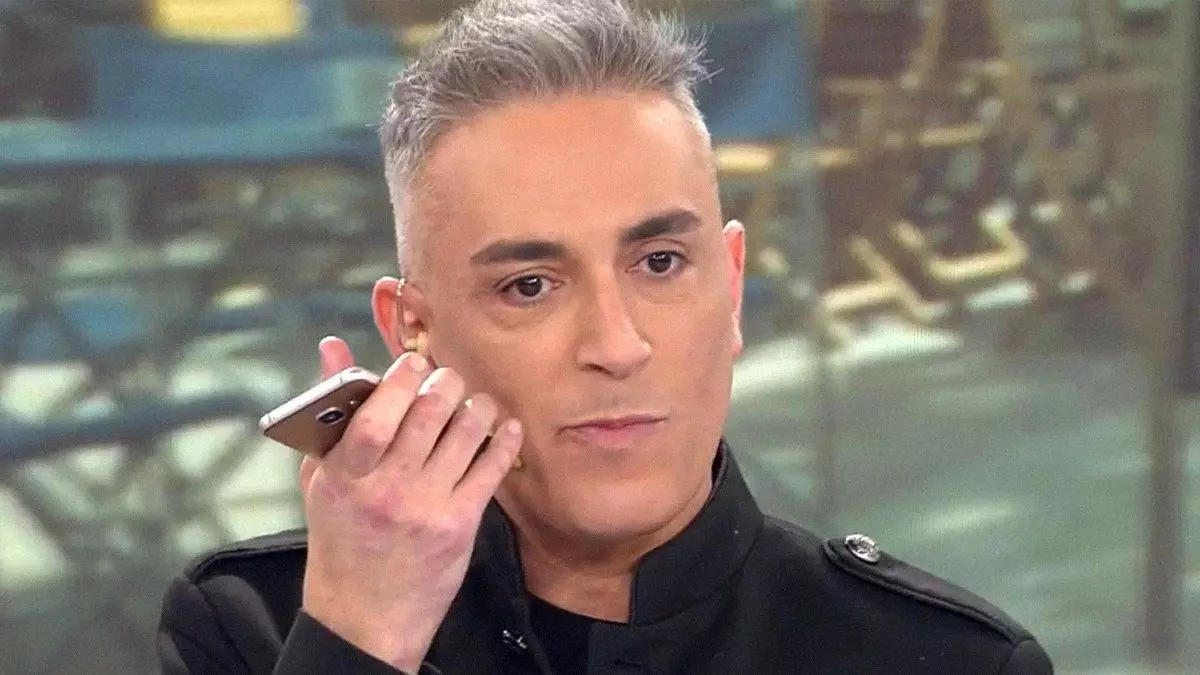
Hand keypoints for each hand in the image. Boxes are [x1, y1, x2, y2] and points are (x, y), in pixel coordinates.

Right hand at [297, 336, 522, 671]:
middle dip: (446, 382)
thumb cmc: (342, 534)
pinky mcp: (460, 524)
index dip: (401, 378)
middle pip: (428, 413)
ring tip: (474, 402)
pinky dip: (504, 439)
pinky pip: (492, 467)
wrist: (364, 613)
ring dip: (477, 406)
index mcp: (344, 474)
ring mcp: (426, 507)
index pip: (376, 414)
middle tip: (448, 379)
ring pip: (466, 432)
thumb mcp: (322, 476)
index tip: (413, 363)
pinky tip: (505, 427)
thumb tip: (334, 346)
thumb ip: (332, 411)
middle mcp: (385, 489)